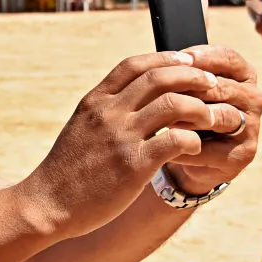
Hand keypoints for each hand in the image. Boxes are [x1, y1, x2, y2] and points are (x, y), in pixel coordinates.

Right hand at [21, 50, 242, 238]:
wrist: (48, 203)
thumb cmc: (67, 170)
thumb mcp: (81, 128)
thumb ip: (105, 110)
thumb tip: (132, 96)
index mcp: (95, 101)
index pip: (134, 65)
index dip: (166, 58)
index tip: (187, 63)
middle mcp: (108, 113)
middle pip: (160, 77)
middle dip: (194, 77)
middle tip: (212, 85)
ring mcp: (121, 138)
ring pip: (175, 104)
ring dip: (203, 108)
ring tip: (213, 118)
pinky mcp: (134, 165)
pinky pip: (177, 141)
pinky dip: (194, 140)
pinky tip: (195, 148)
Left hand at [164, 44, 261, 195]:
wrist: (187, 153)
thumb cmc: (184, 111)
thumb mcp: (184, 88)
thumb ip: (182, 73)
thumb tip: (167, 59)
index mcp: (243, 75)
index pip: (228, 57)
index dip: (203, 56)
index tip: (179, 60)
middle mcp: (253, 98)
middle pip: (222, 87)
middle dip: (189, 89)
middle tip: (159, 94)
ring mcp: (251, 127)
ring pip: (222, 116)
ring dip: (189, 117)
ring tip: (162, 119)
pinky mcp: (243, 154)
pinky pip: (212, 147)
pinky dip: (186, 144)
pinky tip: (165, 143)